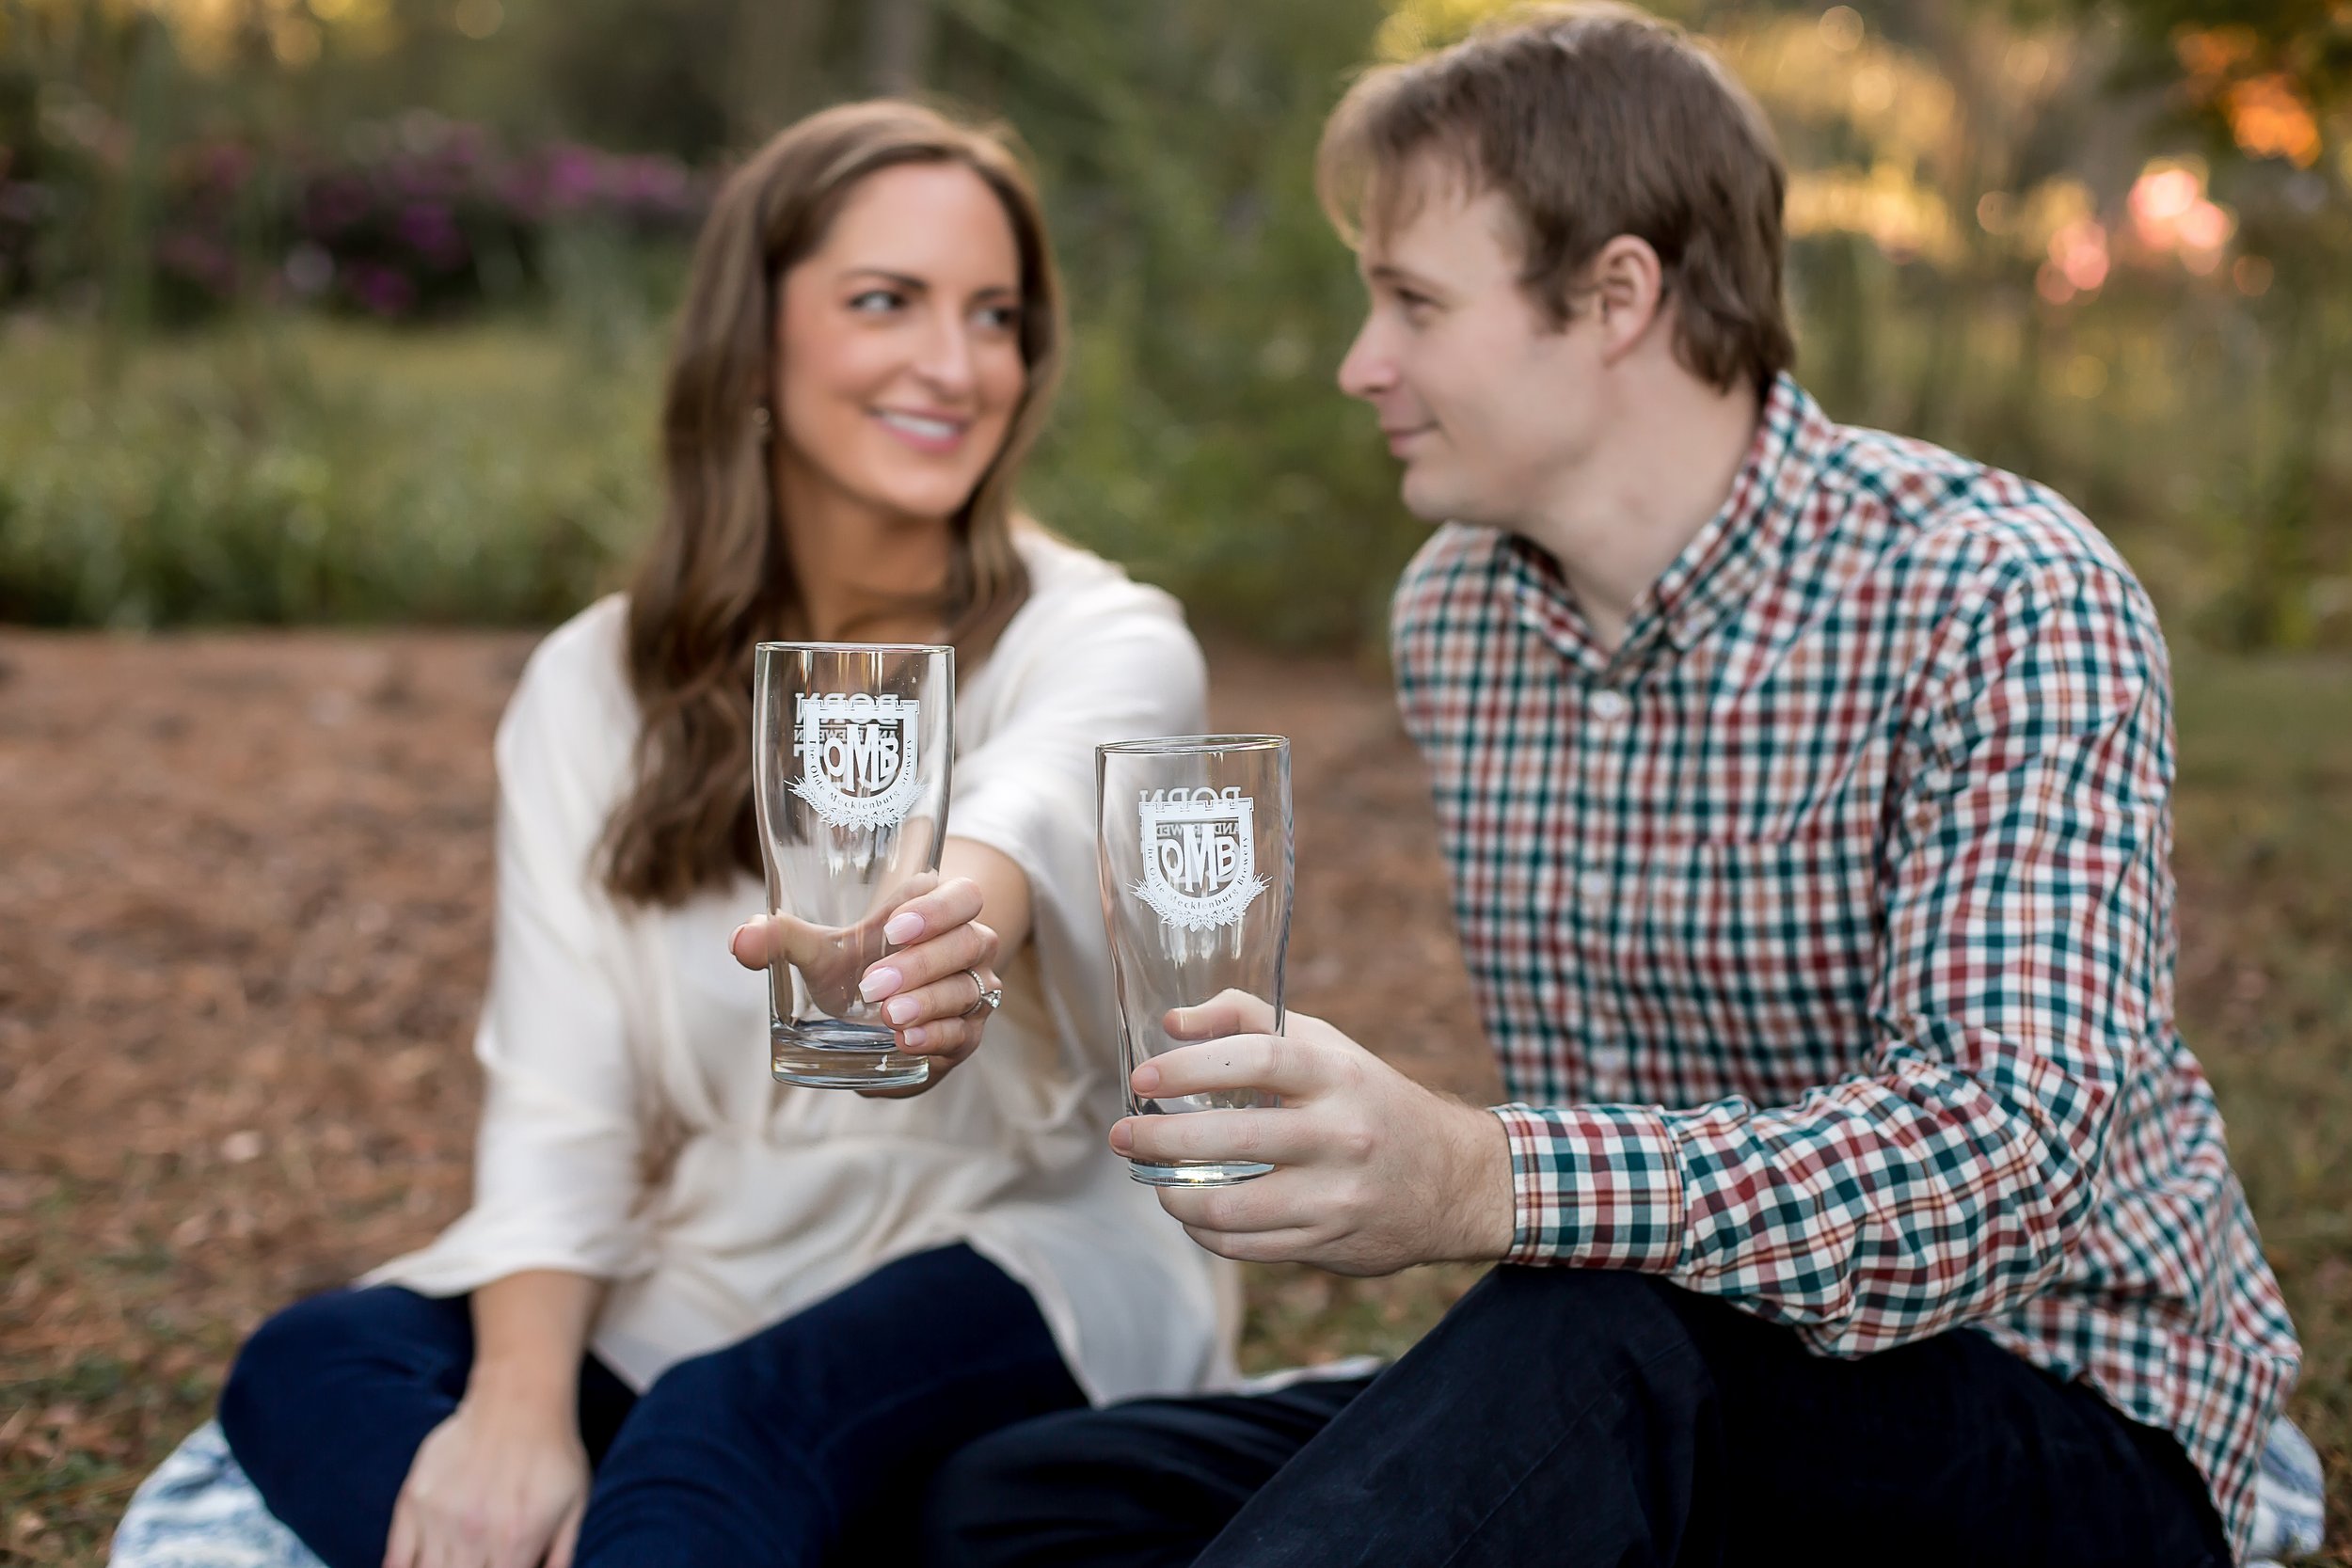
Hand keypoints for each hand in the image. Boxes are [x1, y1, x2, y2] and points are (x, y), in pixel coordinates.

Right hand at [385, 1384, 588, 1567]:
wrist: (519, 1398)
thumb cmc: (552, 1451)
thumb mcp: (575, 1504)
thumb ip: (560, 1556)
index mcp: (516, 1541)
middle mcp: (474, 1535)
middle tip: (475, 1563)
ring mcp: (439, 1517)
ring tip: (454, 1561)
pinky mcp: (413, 1499)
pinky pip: (395, 1557)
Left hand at [732, 875, 1001, 1093]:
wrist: (878, 1022)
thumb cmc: (856, 967)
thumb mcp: (819, 953)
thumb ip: (783, 940)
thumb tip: (743, 940)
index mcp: (939, 910)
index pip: (961, 897)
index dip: (935, 909)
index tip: (891, 928)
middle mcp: (967, 947)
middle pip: (969, 942)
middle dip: (923, 963)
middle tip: (872, 985)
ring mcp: (972, 990)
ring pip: (969, 989)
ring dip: (929, 1002)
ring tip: (888, 1017)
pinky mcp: (966, 1033)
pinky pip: (965, 1033)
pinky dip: (937, 1037)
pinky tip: (907, 1042)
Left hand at [1110, 991, 1515, 1275]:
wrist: (1453, 1180)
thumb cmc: (1370, 1100)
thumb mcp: (1326, 1046)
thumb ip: (1248, 1020)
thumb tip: (1172, 1022)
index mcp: (1339, 1076)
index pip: (1258, 1059)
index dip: (1192, 1066)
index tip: (1143, 1078)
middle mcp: (1341, 1136)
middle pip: (1235, 1139)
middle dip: (1162, 1140)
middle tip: (1122, 1135)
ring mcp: (1336, 1197)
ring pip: (1233, 1206)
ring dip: (1175, 1196)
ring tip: (1152, 1179)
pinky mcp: (1329, 1244)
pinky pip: (1247, 1246)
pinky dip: (1205, 1231)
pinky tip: (1191, 1210)